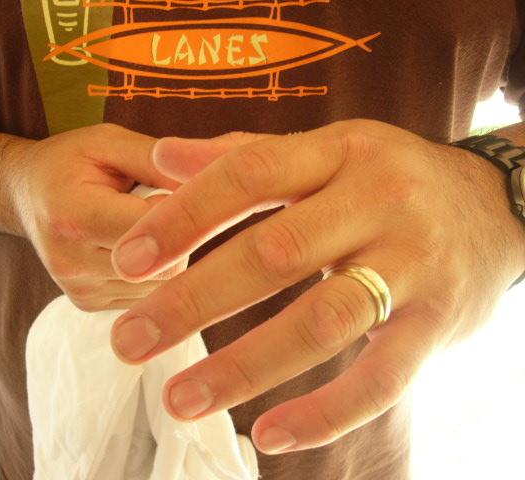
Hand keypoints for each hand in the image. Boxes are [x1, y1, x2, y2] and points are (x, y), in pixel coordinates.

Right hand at [7, 123, 187, 311]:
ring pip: (161, 286)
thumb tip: (212, 176)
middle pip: (165, 267)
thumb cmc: (71, 163)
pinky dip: (153, 272)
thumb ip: (158, 161)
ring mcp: (81, 291)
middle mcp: (72, 263)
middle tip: (163, 207)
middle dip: (180, 237)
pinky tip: (135, 246)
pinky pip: (146, 295)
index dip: (181, 208)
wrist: (27, 196)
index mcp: (74, 217)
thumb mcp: (110, 143)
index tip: (181, 189)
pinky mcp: (89, 305)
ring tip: (141, 225)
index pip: (154, 229)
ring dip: (168, 256)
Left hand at [107, 120, 524, 452]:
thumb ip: (245, 154)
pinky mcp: (437, 324)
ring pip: (322, 322)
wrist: (497, 208)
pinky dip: (325, 413)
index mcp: (340, 151)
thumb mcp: (326, 149)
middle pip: (275, 254)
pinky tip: (269, 436)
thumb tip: (161, 160)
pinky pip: (383, 380)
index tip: (127, 260)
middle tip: (128, 342)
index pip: (250, 174)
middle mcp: (378, 202)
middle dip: (192, 301)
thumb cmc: (388, 179)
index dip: (183, 215)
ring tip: (180, 398)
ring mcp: (413, 266)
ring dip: (243, 365)